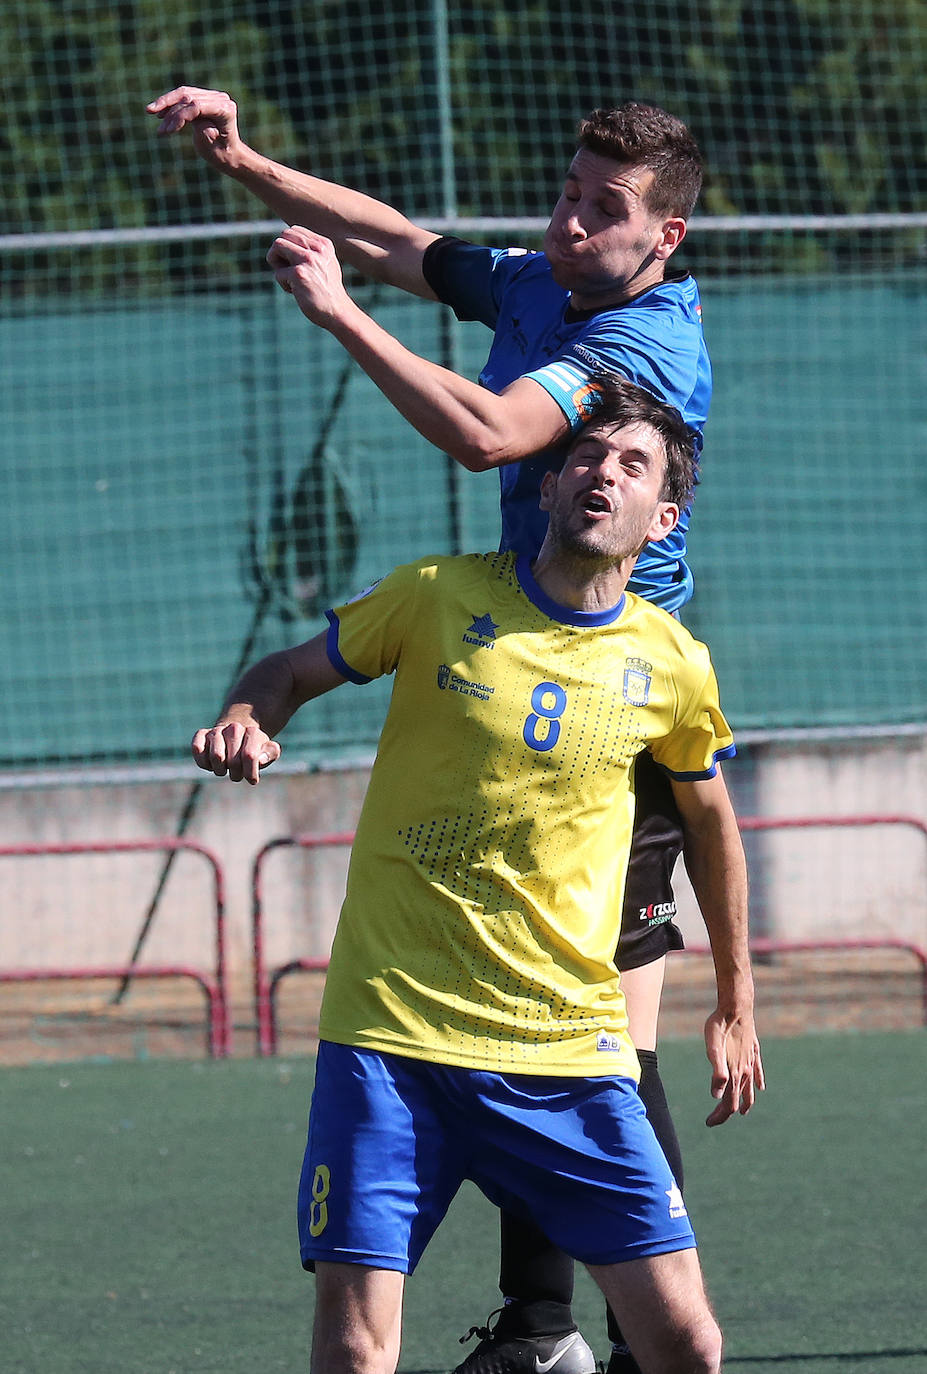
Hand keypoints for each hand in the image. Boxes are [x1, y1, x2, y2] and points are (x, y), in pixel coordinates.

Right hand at [146, 86, 242, 165]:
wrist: (230, 155)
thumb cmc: (221, 155)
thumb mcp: (210, 146)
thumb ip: (201, 128)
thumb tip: (186, 116)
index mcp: (225, 110)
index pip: (196, 106)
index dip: (179, 116)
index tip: (167, 131)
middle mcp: (220, 99)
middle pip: (188, 97)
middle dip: (169, 107)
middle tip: (150, 113)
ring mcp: (213, 97)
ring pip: (184, 94)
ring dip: (166, 104)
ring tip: (151, 112)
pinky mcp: (205, 98)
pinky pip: (185, 97)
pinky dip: (171, 104)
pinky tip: (159, 112)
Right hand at [191, 721, 280, 784]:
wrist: (237, 735)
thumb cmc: (254, 749)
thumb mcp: (268, 751)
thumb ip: (270, 753)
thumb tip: (260, 759)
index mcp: (253, 732)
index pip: (249, 756)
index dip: (250, 773)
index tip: (252, 780)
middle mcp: (234, 728)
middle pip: (233, 761)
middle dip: (236, 774)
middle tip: (238, 773)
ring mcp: (216, 730)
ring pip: (216, 757)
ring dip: (220, 770)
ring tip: (225, 768)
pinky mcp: (201, 734)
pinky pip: (197, 749)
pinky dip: (204, 762)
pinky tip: (211, 763)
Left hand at [266, 227, 353, 326]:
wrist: (338, 311)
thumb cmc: (328, 291)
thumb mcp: (325, 264)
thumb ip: (311, 250)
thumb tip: (284, 241)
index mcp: (323, 244)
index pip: (293, 230)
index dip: (287, 246)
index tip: (294, 262)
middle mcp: (317, 248)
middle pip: (283, 235)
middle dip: (278, 252)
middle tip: (286, 270)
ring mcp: (308, 259)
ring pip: (277, 246)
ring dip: (276, 264)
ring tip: (288, 279)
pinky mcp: (299, 274)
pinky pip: (278, 273)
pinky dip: (283, 284)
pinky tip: (295, 292)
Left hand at [703, 1007, 764, 1126]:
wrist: (736, 1007)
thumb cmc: (720, 1026)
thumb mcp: (713, 1048)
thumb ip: (717, 1072)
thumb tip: (716, 1095)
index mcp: (735, 1073)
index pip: (729, 1103)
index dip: (719, 1116)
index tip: (708, 1123)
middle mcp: (745, 1071)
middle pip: (737, 1098)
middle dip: (726, 1112)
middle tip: (714, 1118)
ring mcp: (751, 1062)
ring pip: (749, 1088)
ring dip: (745, 1102)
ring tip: (741, 1111)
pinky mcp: (754, 1051)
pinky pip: (758, 1072)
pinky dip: (758, 1082)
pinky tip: (760, 1087)